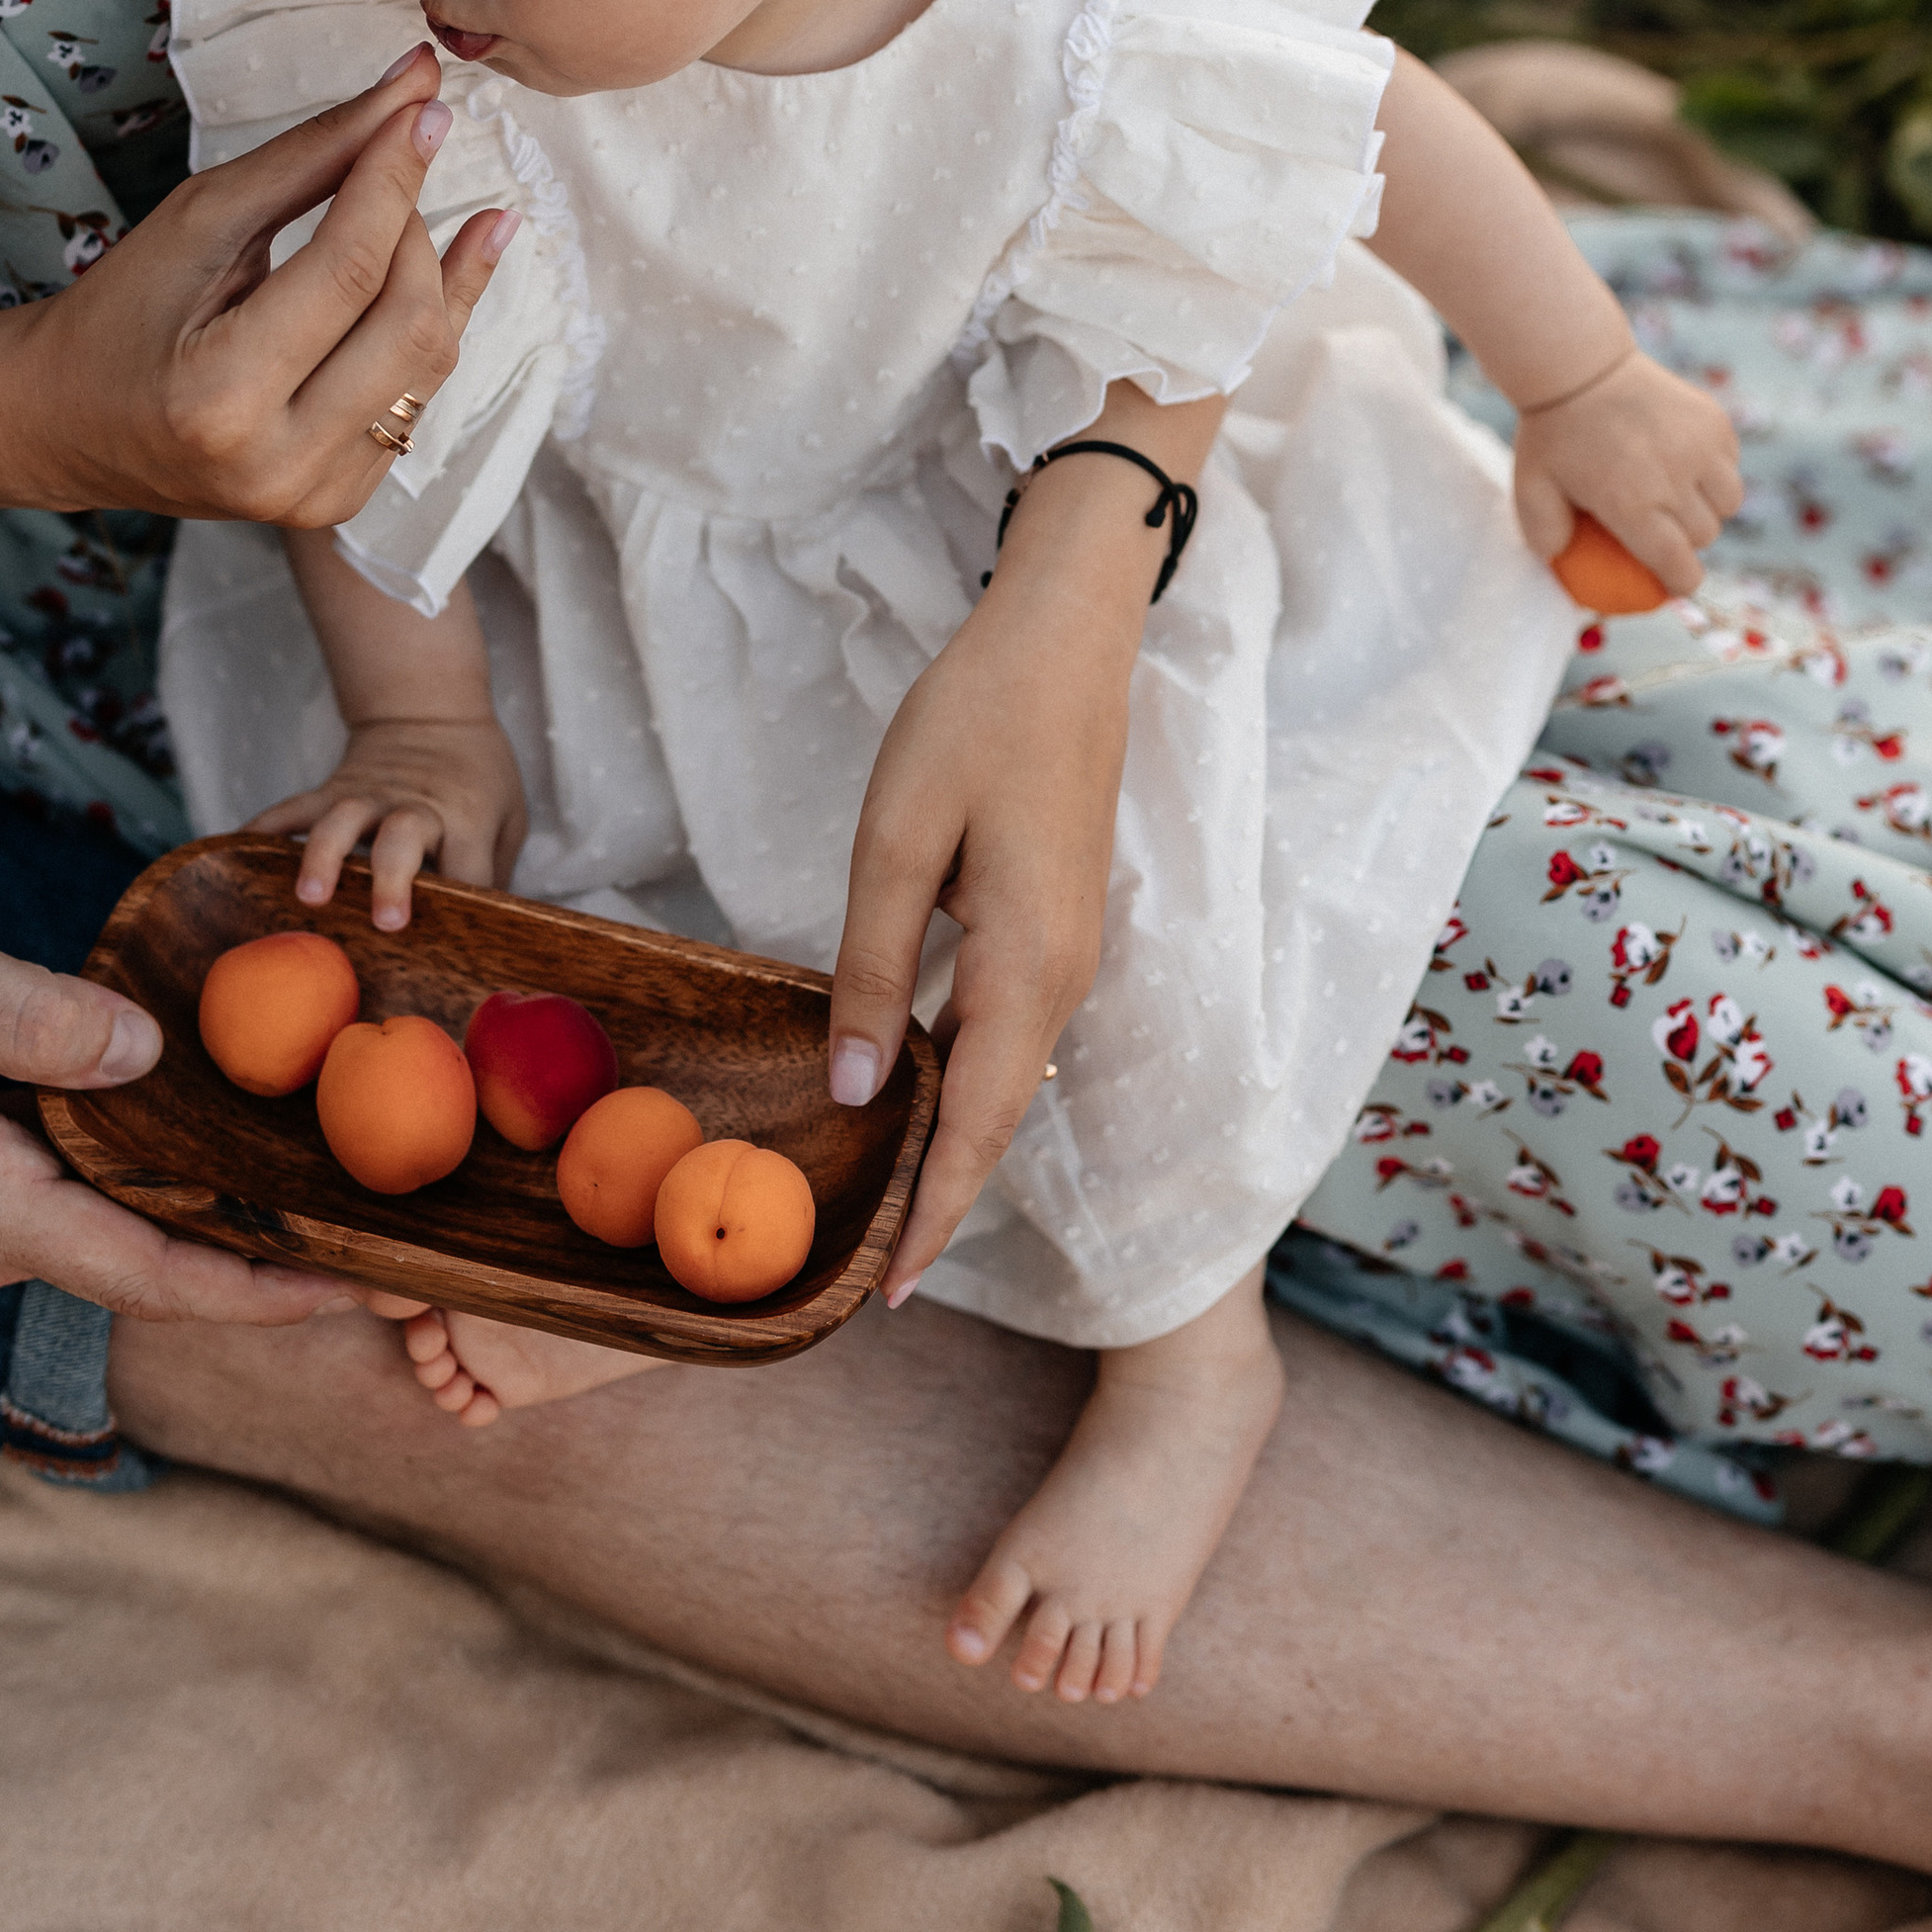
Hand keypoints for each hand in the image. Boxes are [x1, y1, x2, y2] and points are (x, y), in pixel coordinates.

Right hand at [0, 46, 516, 525]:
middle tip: (399, 171)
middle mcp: (276, 464)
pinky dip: (429, 329)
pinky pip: (417, 401)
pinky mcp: (337, 502)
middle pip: (407, 325)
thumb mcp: (201, 221)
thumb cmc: (121, 311)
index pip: (347, 270)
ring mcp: (312, 496)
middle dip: (417, 231)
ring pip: (430, 366)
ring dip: (442, 278)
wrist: (67, 422)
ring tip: (447, 216)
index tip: (422, 108)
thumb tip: (413, 89)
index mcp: (221, 395)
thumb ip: (312, 157)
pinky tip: (450, 273)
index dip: (394, 177)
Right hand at [0, 873, 355, 1319]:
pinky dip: (161, 1203)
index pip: (134, 1267)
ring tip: (338, 1222)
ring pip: (114, 1244)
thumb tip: (144, 1055)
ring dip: (217, 1239)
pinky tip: (233, 1176)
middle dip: (260, 1274)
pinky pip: (83, 1213)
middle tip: (387, 1263)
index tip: (350, 1288)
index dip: (249, 1287)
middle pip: (139, 1271)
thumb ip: (32, 1016)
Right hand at [256, 715, 528, 926]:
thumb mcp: (508, 815)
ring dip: (326, 857)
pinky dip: (267, 829)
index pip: (469, 866)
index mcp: (467, 815)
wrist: (432, 709)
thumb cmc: (477, 776)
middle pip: (403, 837)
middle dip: (394, 879)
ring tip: (309, 896)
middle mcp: (416, 804)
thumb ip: (496, 870)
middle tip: (387, 922)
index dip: (468, 903)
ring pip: (343, 820)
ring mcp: (370, 794)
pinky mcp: (333, 788)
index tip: (461, 945)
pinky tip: (239, 852)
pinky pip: (294, 808)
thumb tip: (486, 933)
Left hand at [830, 553, 1137, 1304]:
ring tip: (887, 1210)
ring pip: (1006, 1077)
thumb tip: (862, 1090)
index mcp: (1029, 964)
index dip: (935, 1212)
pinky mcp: (1057, 926)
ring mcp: (1070, 953)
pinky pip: (1009, 1031)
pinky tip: (916, 1099)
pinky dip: (966, 1085)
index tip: (892, 1293)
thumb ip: (875, 971)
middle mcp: (1065, 976)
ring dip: (954, 1146)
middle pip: (1000, 1116)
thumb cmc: (975, 721)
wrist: (1067, 638)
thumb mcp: (897, 841)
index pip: (980, 1123)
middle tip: (879, 1279)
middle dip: (944, 1201)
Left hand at [1511, 346, 1743, 596]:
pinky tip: (1687, 463)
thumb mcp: (1530, 489)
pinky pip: (1730, 465)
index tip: (1675, 580)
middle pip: (1703, 536)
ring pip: (1727, 504)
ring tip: (1682, 498)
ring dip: (1708, 509)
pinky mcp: (1714, 421)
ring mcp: (1699, 448)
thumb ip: (1544, 535)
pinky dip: (1716, 472)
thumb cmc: (1551, 433)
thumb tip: (1565, 566)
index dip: (1682, 581)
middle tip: (1664, 529)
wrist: (1580, 366)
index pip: (1679, 565)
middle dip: (1688, 542)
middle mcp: (1673, 479)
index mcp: (1632, 504)